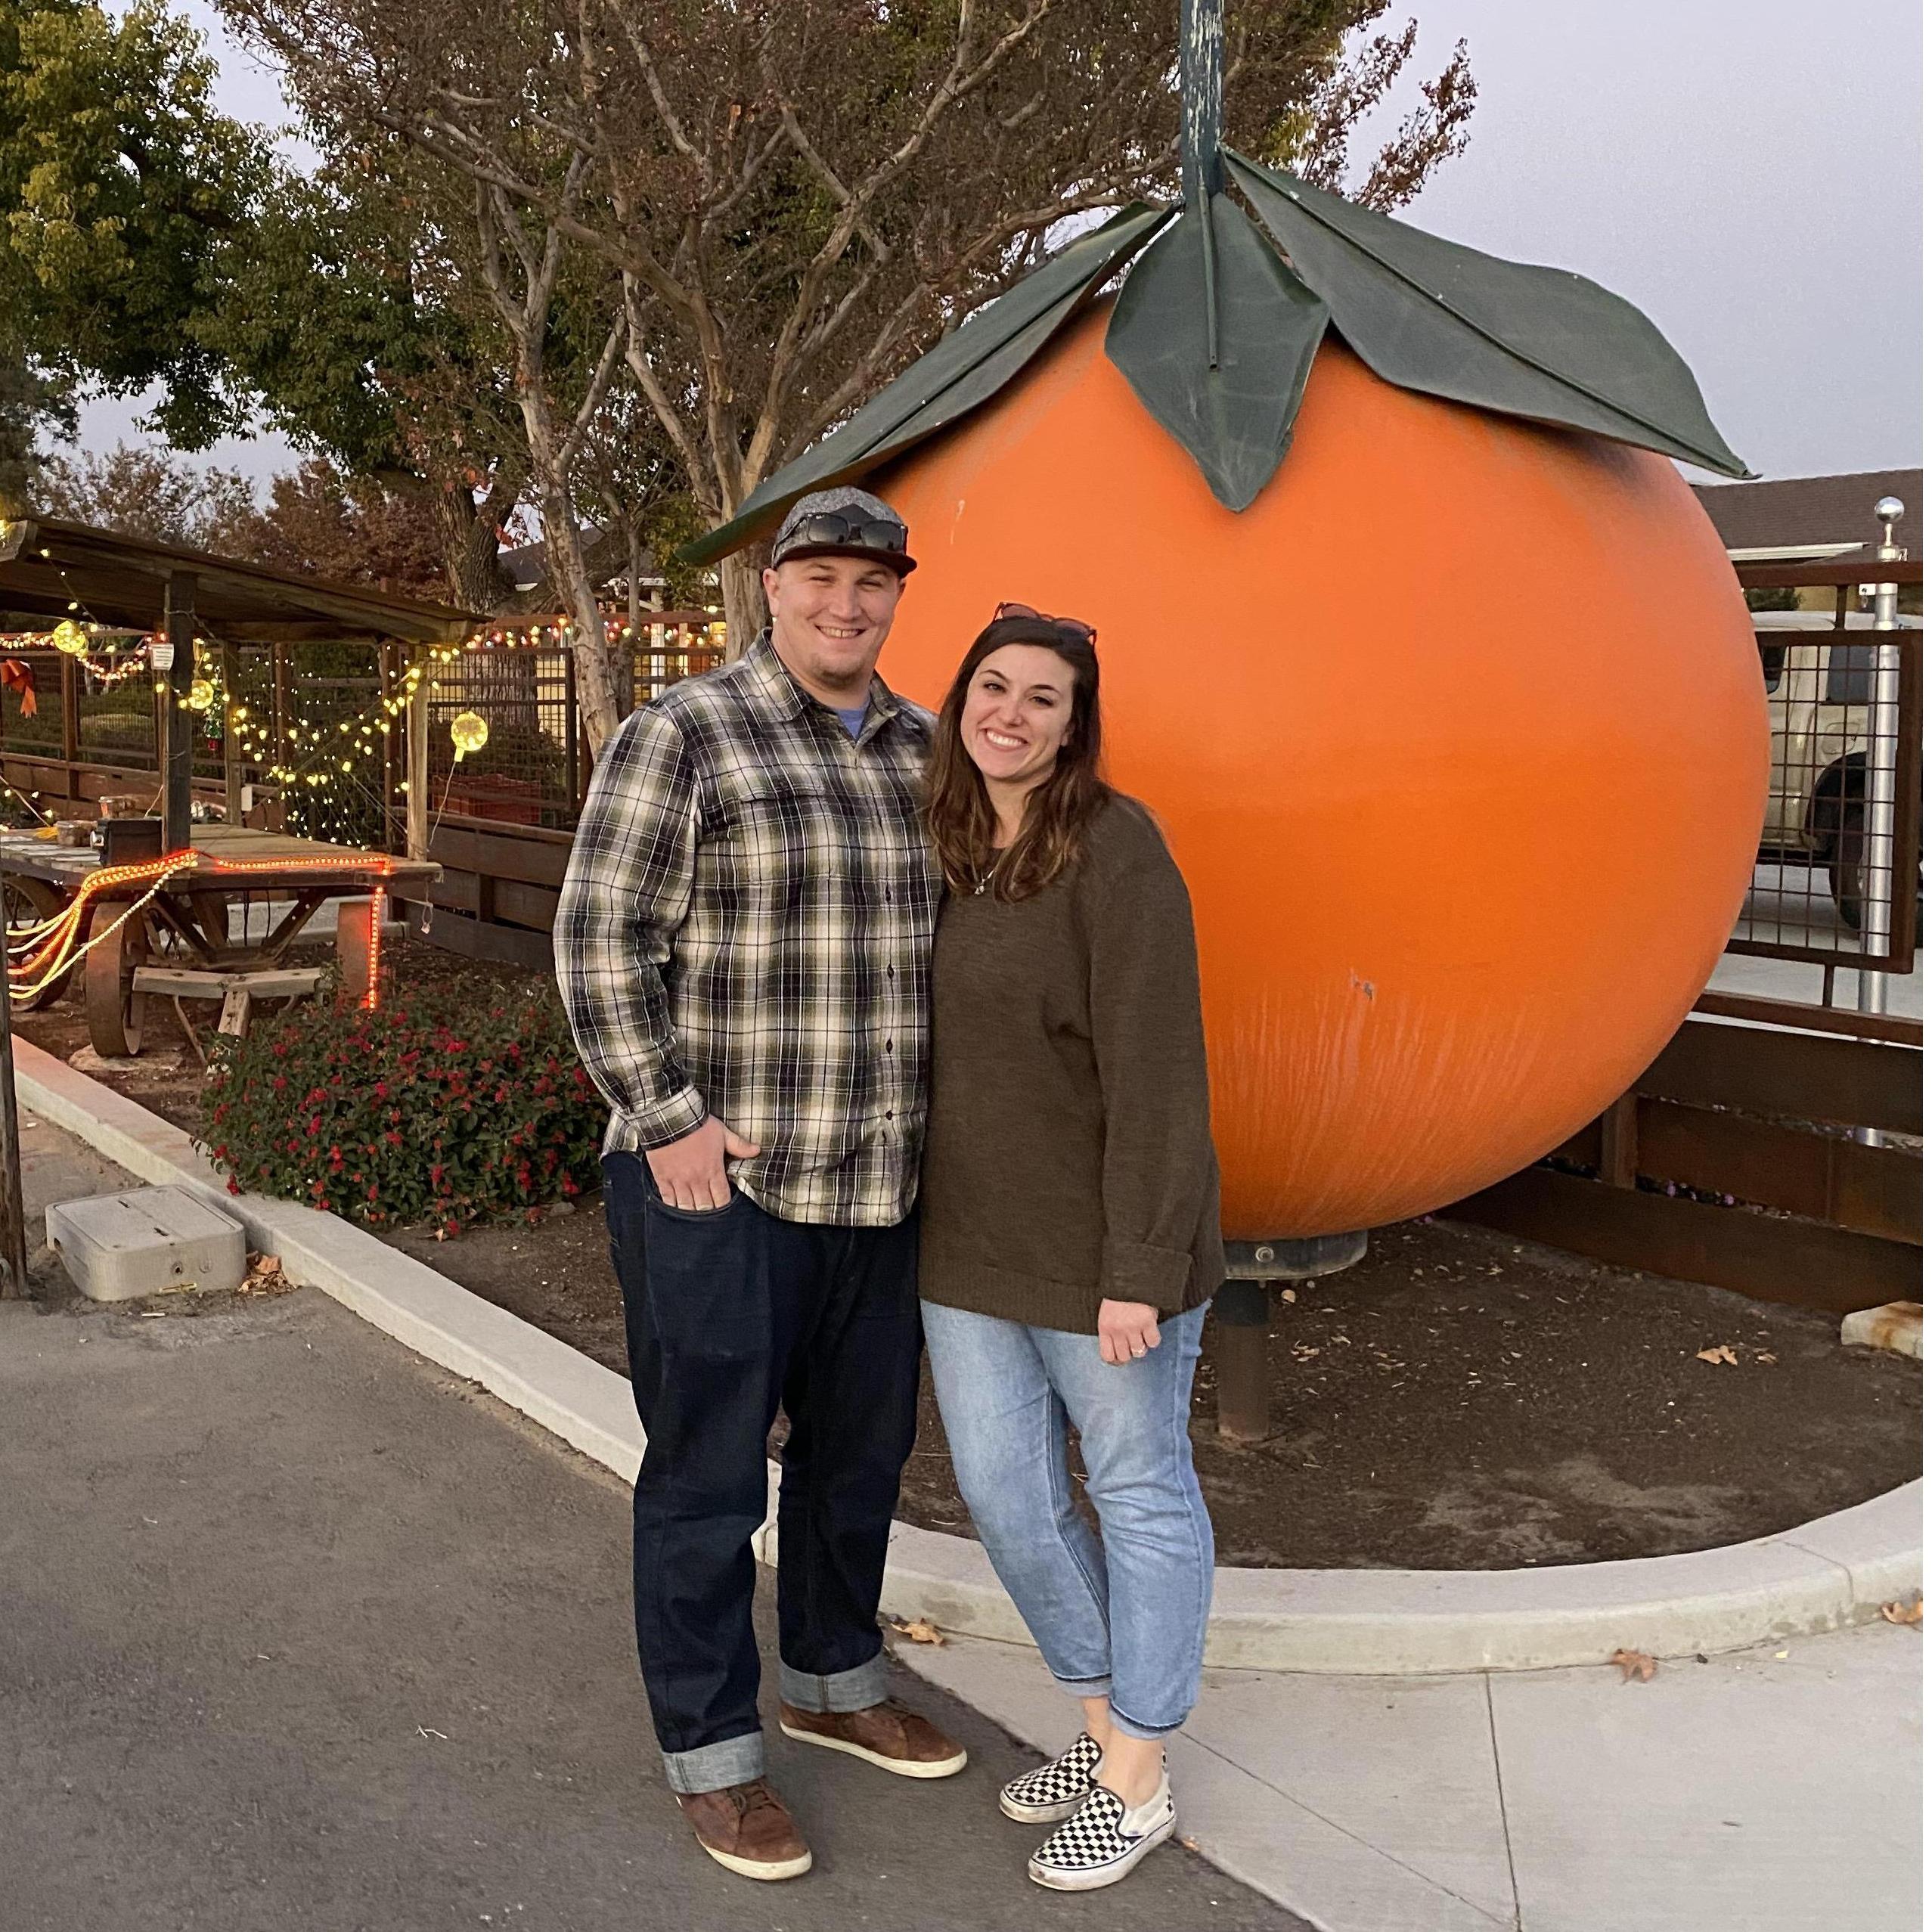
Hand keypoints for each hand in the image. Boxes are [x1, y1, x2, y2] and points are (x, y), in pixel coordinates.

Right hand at [645, 1114, 760, 1210]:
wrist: (670, 1118)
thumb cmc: (697, 1124)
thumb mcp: (722, 1133)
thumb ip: (739, 1145)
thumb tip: (757, 1150)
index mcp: (713, 1171)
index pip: (722, 1198)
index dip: (724, 1207)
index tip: (724, 1208)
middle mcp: (696, 1180)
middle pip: (705, 1207)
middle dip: (709, 1213)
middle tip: (710, 1215)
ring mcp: (679, 1181)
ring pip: (687, 1207)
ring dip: (692, 1213)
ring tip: (695, 1217)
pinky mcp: (663, 1179)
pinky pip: (668, 1200)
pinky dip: (673, 1207)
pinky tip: (677, 1209)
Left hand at [1097, 1299, 1161, 1366]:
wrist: (1129, 1276)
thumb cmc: (1118, 1294)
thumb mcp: (1108, 1312)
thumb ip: (1111, 1329)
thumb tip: (1120, 1348)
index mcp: (1104, 1326)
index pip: (1107, 1355)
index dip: (1116, 1360)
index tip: (1121, 1358)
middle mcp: (1117, 1330)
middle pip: (1124, 1356)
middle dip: (1130, 1352)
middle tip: (1134, 1343)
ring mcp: (1132, 1327)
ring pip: (1139, 1351)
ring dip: (1142, 1345)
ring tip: (1142, 1335)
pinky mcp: (1147, 1322)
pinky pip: (1153, 1342)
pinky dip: (1153, 1338)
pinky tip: (1151, 1330)